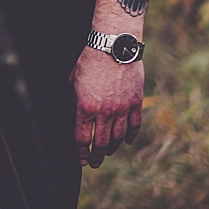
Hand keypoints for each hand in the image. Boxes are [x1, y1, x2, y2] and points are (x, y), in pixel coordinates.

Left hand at [71, 46, 144, 166]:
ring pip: (117, 137)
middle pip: (100, 143)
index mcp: (84, 108)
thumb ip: (75, 101)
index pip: (81, 139)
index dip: (81, 153)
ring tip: (107, 152)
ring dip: (112, 148)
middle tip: (95, 163)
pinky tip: (127, 141)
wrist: (113, 46)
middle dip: (96, 156)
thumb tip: (77, 116)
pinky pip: (134, 125)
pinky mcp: (136, 102)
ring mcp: (122, 108)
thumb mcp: (72, 82)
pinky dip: (131, 135)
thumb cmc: (89, 61)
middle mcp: (104, 112)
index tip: (82, 160)